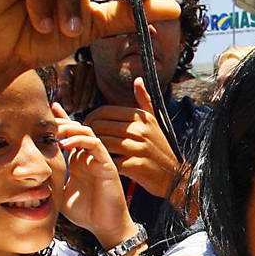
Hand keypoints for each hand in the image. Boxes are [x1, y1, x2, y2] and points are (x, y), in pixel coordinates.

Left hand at [53, 102, 135, 245]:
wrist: (104, 226)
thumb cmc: (85, 213)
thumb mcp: (61, 193)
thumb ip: (52, 180)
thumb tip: (33, 174)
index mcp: (79, 161)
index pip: (70, 136)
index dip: (61, 121)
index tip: (47, 109)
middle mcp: (89, 157)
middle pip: (77, 129)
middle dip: (61, 122)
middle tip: (46, 121)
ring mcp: (99, 159)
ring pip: (87, 132)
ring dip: (71, 128)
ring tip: (55, 130)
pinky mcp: (107, 164)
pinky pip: (95, 145)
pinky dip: (81, 141)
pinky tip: (66, 144)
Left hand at [57, 60, 96, 114]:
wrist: (83, 72)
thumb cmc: (69, 84)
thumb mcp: (62, 86)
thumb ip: (58, 95)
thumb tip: (51, 106)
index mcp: (68, 68)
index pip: (66, 83)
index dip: (66, 97)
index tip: (67, 108)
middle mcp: (80, 66)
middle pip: (78, 85)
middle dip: (76, 100)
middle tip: (75, 111)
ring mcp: (91, 69)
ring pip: (87, 87)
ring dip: (84, 100)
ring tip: (81, 110)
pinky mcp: (99, 74)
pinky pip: (95, 88)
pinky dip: (92, 97)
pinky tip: (89, 106)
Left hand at [84, 77, 178, 197]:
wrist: (173, 175)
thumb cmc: (159, 148)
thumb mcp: (154, 121)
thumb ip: (144, 100)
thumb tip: (138, 79)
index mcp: (141, 117)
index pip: (104, 111)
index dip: (90, 118)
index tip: (86, 127)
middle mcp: (140, 130)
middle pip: (100, 126)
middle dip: (86, 133)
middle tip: (81, 140)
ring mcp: (137, 148)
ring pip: (101, 142)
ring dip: (90, 147)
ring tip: (85, 151)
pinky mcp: (134, 165)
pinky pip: (108, 160)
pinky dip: (99, 161)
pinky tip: (96, 164)